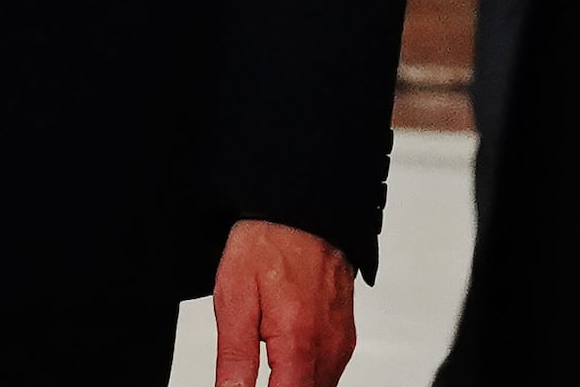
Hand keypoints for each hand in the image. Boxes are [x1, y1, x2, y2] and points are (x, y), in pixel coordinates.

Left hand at [213, 219, 355, 386]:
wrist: (301, 210)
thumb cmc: (268, 245)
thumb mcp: (234, 300)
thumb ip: (235, 358)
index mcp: (299, 343)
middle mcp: (329, 348)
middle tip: (250, 372)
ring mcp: (341, 343)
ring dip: (292, 383)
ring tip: (265, 364)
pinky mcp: (345, 337)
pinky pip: (328, 372)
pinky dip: (305, 374)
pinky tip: (284, 358)